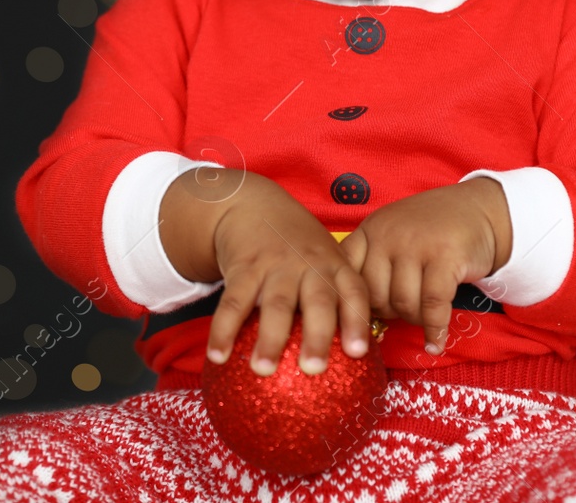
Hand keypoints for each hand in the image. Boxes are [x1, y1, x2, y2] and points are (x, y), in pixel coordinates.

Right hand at [184, 171, 374, 376]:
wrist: (254, 205)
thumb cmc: (300, 246)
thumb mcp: (327, 257)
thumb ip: (338, 295)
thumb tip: (353, 356)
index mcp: (335, 265)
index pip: (353, 292)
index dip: (357, 320)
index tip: (358, 352)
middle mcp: (310, 265)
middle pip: (317, 301)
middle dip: (317, 335)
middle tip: (314, 369)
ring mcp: (276, 266)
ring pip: (276, 304)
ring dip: (269, 338)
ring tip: (263, 370)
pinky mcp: (244, 267)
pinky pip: (234, 301)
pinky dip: (223, 329)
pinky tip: (218, 356)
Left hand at [338, 178, 511, 355]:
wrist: (479, 210)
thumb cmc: (431, 230)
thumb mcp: (392, 233)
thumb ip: (371, 262)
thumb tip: (354, 314)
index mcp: (370, 230)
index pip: (346, 275)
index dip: (352, 303)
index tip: (362, 318)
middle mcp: (388, 235)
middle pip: (375, 297)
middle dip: (389, 313)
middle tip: (405, 310)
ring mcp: (417, 244)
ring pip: (404, 304)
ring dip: (416, 320)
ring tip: (425, 317)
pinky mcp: (445, 257)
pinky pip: (433, 306)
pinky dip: (434, 330)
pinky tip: (435, 343)